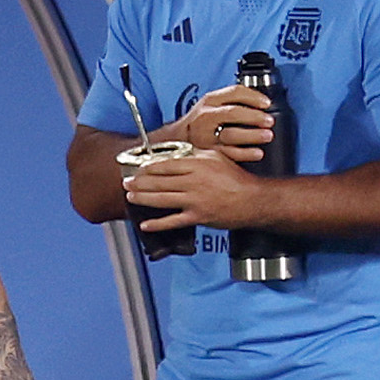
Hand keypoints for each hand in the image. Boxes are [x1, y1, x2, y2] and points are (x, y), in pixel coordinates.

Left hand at [126, 147, 272, 230]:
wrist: (253, 199)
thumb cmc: (236, 178)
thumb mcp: (217, 157)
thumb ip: (196, 155)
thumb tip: (178, 155)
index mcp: (197, 165)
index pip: (166, 164)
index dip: (148, 167)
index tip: (138, 168)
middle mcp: (193, 181)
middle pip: (159, 181)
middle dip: (139, 182)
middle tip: (127, 182)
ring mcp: (194, 200)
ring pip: (162, 199)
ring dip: (143, 198)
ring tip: (131, 196)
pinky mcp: (197, 217)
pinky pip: (173, 221)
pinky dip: (157, 224)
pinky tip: (145, 224)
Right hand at [166, 83, 274, 163]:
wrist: (176, 140)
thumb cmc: (199, 121)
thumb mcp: (210, 104)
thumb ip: (230, 101)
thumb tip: (259, 102)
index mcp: (209, 101)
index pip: (234, 92)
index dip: (254, 97)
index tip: (267, 103)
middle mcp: (206, 116)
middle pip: (233, 113)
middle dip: (254, 116)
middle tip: (269, 121)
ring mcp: (205, 135)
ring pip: (231, 134)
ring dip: (252, 135)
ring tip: (267, 136)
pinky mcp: (208, 152)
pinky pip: (229, 153)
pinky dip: (245, 154)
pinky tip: (257, 153)